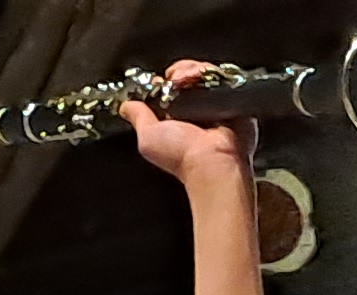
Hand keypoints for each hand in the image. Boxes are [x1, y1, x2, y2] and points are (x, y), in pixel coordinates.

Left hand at [126, 58, 254, 184]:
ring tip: (189, 80)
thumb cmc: (183, 157)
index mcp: (176, 118)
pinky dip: (211, 72)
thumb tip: (125, 106)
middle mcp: (195, 110)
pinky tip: (203, 79)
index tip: (162, 81)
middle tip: (176, 80)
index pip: (166, 87)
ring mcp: (214, 103)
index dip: (162, 80)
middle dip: (179, 71)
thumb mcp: (147, 138)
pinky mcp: (232, 98)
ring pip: (201, 72)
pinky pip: (220, 74)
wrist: (212, 161)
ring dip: (192, 70)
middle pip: (185, 75)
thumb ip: (136, 118)